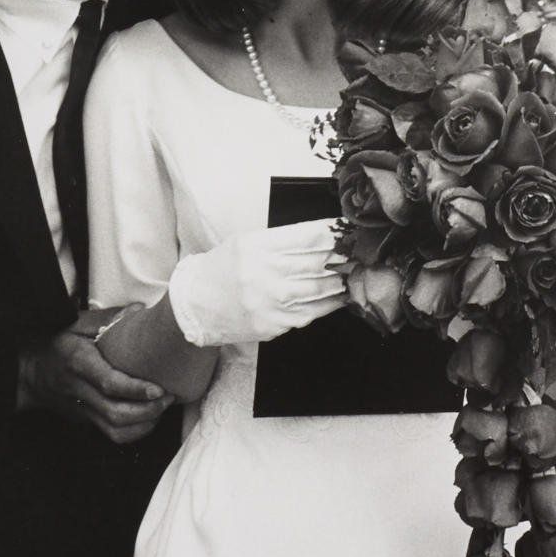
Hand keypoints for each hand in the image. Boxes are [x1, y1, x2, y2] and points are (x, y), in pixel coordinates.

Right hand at [17, 314, 173, 442]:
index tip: (159, 389)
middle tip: (169, 397)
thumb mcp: (75, 323)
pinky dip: (134, 432)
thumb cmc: (55, 342)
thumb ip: (106, 318)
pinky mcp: (84, 419)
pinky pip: (110, 434)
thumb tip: (138, 311)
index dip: (136, 389)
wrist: (27, 371)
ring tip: (162, 408)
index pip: (109, 383)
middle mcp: (79, 390)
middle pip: (115, 413)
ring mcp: (81, 409)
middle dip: (147, 411)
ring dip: (143, 424)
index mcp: (77, 362)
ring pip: (114, 430)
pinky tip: (149, 417)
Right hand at [167, 218, 344, 348]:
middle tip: (360, 252)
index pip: (308, 237)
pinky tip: (340, 296)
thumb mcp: (246, 242)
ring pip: (319, 290)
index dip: (334, 234)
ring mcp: (270, 303)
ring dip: (342, 281)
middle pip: (318, 263)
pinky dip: (329, 304)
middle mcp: (264, 275)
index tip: (348, 231)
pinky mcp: (273, 325)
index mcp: (257, 248)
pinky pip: (311, 313)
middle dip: (343, 257)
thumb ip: (282, 240)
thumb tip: (323, 237)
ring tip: (355, 273)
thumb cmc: (223, 269)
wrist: (195, 306)